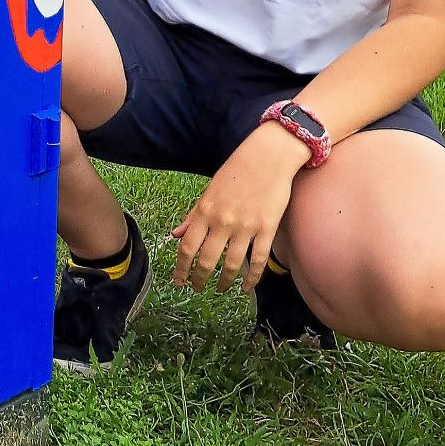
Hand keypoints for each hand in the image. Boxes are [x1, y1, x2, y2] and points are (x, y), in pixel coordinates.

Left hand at [171, 122, 309, 294]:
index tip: (178, 282)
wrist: (268, 156)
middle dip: (199, 279)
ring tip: (220, 289)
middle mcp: (222, 221)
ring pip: (231, 265)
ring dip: (224, 282)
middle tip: (197, 289)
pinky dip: (252, 278)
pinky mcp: (266, 229)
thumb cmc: (237, 170)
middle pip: (206, 260)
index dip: (181, 268)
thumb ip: (193, 215)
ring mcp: (245, 226)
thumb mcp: (209, 190)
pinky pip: (257, 260)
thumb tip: (175, 235)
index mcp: (205, 210)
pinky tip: (246, 287)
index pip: (187, 247)